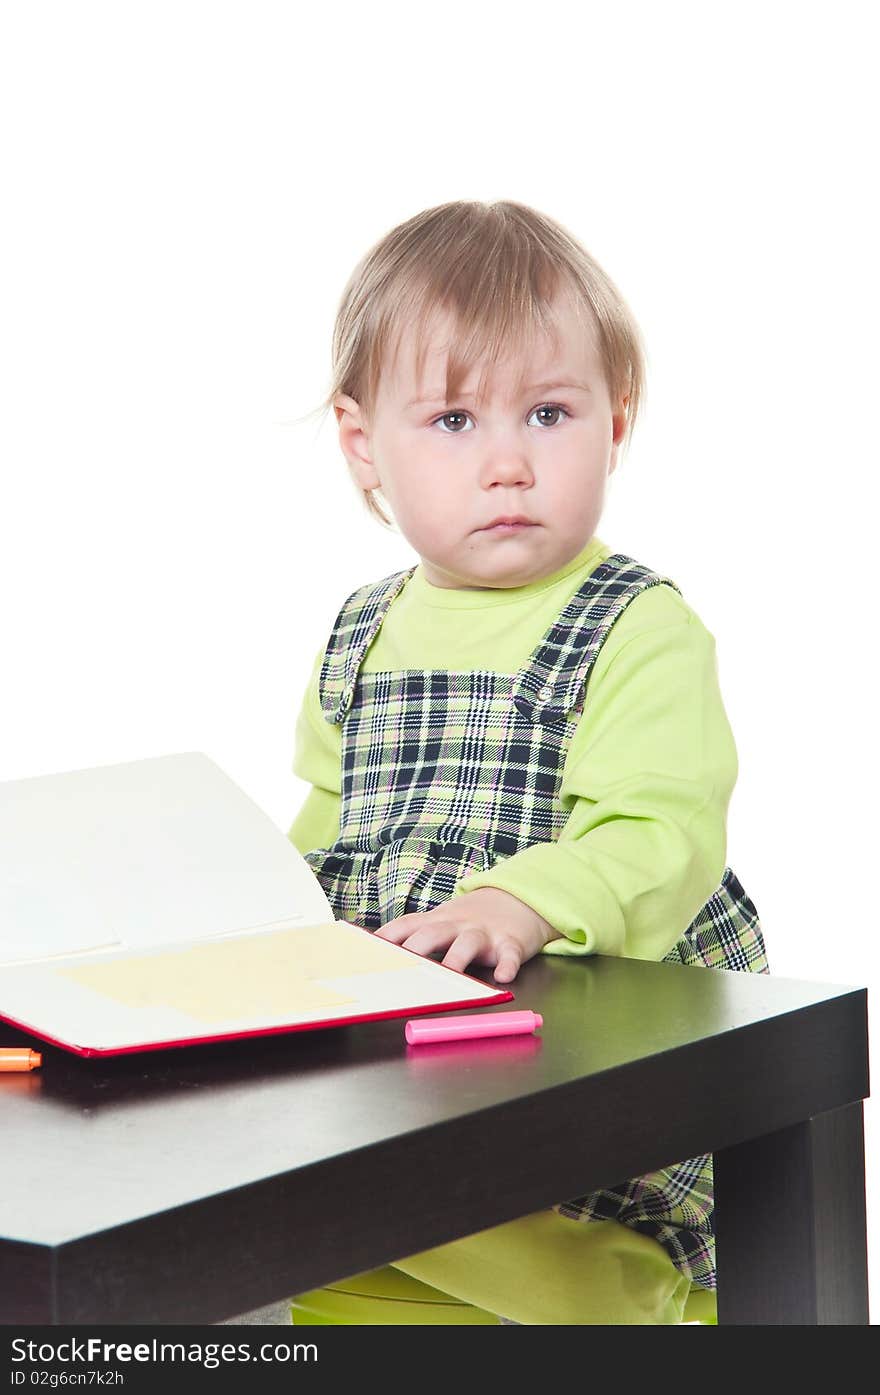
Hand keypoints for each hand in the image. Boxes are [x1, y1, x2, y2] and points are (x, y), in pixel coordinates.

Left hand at [375, 886, 559, 983]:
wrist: (518, 899)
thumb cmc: (471, 919)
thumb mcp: (442, 921)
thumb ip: (416, 935)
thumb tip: (379, 954)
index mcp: (436, 921)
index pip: (406, 926)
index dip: (386, 938)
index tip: (366, 953)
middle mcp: (457, 925)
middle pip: (433, 934)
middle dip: (416, 949)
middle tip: (400, 970)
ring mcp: (484, 932)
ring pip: (468, 943)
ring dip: (458, 958)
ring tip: (450, 974)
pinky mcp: (511, 941)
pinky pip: (510, 953)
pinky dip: (507, 964)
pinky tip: (503, 977)